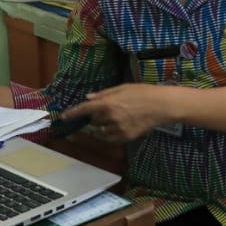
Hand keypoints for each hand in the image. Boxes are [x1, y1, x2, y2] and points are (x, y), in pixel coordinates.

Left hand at [63, 84, 179, 142]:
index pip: (84, 109)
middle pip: (93, 120)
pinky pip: (111, 138)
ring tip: (119, 118)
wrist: (161, 106)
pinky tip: (122, 126)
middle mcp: (110, 117)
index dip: (72, 113)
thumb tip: (89, 98)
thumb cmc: (143, 92)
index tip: (63, 117)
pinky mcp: (125, 137)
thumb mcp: (123, 87)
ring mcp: (117, 129)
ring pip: (101, 131)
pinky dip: (111, 134)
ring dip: (104, 126)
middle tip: (110, 110)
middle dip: (97, 116)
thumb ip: (104, 94)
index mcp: (108, 103)